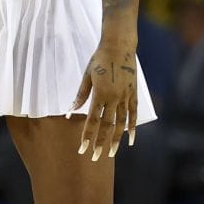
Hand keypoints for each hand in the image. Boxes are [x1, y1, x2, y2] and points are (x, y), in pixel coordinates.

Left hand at [71, 39, 138, 161]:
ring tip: (112, 153)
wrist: (119, 45)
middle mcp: (114, 98)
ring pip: (122, 123)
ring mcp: (125, 96)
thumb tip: (69, 112)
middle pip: (107, 126)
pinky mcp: (133, 93)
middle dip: (101, 143)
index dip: (87, 136)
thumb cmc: (99, 58)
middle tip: (95, 157)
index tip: (82, 149)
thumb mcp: (87, 76)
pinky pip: (134, 114)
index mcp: (100, 94)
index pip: (92, 121)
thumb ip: (80, 95)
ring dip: (116, 139)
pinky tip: (131, 139)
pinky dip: (133, 127)